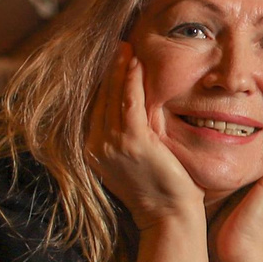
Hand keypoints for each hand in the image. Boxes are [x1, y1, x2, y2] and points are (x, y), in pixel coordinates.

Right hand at [87, 45, 203, 230]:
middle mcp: (96, 146)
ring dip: (118, 68)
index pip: (97, 107)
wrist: (168, 218)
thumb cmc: (160, 192)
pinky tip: (134, 62)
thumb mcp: (135, 163)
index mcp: (94, 151)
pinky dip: (130, 80)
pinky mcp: (131, 142)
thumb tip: (133, 121)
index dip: (104, 82)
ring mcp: (111, 144)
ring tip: (125, 45)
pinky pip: (128, 103)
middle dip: (108, 70)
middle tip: (118, 43)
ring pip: (112, 97)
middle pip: (100, 98)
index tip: (113, 60)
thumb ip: (128, 140)